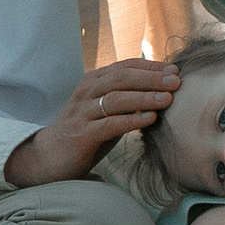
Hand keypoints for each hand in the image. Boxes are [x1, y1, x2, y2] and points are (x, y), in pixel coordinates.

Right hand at [3, 59, 180, 186]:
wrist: (48, 158)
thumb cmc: (84, 133)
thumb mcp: (105, 111)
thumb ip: (125, 100)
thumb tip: (162, 91)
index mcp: (93, 81)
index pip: (125, 66)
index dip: (151, 66)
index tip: (174, 69)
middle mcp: (86, 91)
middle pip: (122, 78)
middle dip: (151, 77)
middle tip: (176, 80)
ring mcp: (82, 112)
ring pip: (117, 98)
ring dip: (145, 96)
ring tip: (168, 98)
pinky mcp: (81, 134)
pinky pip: (110, 124)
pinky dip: (132, 120)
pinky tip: (150, 119)